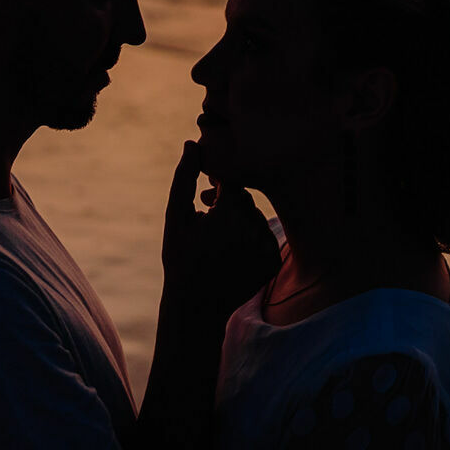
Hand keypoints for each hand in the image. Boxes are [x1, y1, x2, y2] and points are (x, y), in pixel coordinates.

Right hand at [161, 140, 280, 325]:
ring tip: (214, 236)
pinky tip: (229, 253)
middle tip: (204, 213)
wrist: (196, 306)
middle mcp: (255, 226)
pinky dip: (249, 241)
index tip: (204, 196)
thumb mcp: (176, 217)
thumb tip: (194, 143)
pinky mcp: (274, 261)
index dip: (216, 185)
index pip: (231, 181)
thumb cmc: (180, 258)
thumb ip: (184, 177)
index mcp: (231, 211)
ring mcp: (267, 246)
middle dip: (225, 204)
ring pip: (254, 219)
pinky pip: (263, 239)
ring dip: (237, 222)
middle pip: (244, 201)